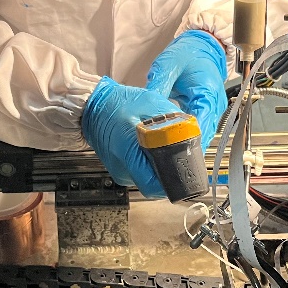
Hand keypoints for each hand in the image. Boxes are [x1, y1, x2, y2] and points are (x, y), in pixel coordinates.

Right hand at [81, 77, 178, 197]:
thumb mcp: (153, 106)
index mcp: (129, 153)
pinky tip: (150, 148)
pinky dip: (151, 163)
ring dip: (161, 167)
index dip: (176, 180)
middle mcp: (123, 170)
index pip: (157, 185)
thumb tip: (195, 139)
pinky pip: (142, 173)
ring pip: (150, 179)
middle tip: (181, 156)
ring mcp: (121, 172)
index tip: (187, 170)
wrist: (93, 106)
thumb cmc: (118, 103)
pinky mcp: (121, 170)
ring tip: (163, 147)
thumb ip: (175, 124)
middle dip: (172, 172)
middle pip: (156, 184)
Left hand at [146, 30, 228, 148]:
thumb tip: (146, 109)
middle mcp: (214, 104)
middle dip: (185, 147)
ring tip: (169, 155)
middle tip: (166, 160)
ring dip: (188, 143)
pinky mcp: (208, 110)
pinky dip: (189, 135)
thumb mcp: (167, 66)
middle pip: (203, 135)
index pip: (199, 125)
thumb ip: (158, 87)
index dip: (185, 141)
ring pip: (202, 134)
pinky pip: (200, 128)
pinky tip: (174, 143)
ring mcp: (213, 108)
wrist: (202, 45)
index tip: (170, 153)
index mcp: (207, 93)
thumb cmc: (187, 53)